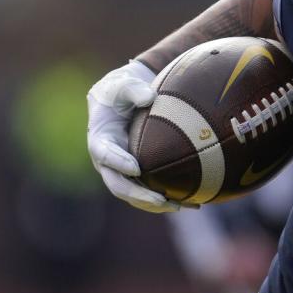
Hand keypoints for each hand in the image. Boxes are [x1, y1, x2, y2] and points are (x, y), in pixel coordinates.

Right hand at [87, 60, 179, 212]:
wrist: (123, 100)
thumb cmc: (123, 91)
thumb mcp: (124, 85)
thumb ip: (134, 89)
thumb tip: (150, 97)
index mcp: (100, 139)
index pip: (105, 154)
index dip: (118, 162)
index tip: (135, 168)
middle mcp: (107, 161)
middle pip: (118, 184)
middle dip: (138, 195)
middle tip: (160, 200)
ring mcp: (122, 171)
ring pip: (135, 195)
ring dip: (155, 204)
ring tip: (180, 207)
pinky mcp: (138, 175)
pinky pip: (150, 192)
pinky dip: (167, 200)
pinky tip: (192, 204)